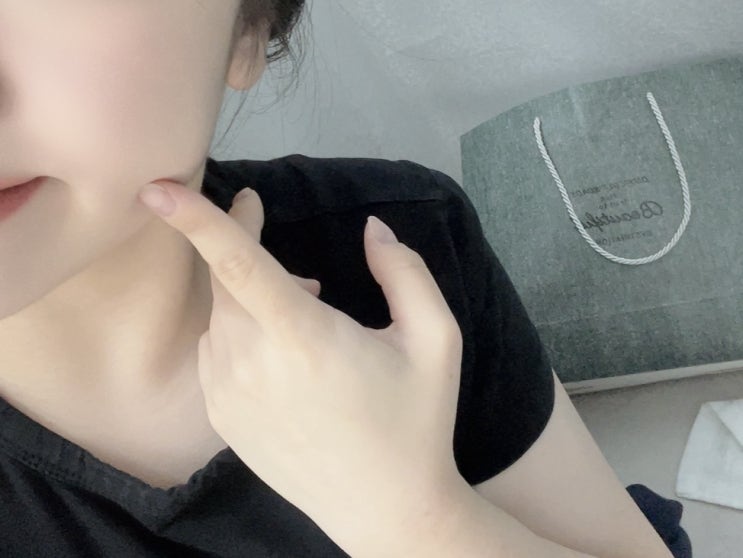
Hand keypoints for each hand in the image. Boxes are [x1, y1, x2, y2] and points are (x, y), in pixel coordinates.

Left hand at [138, 181, 466, 554]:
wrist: (385, 508)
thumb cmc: (416, 421)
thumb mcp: (437, 341)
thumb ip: (406, 273)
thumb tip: (373, 230)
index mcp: (303, 338)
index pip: (238, 265)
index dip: (197, 220)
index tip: (156, 187)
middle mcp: (252, 364)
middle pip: (225, 280)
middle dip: (239, 240)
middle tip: (268, 225)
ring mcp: (228, 396)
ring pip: (220, 316)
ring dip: (250, 295)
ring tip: (303, 311)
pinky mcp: (221, 419)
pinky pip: (216, 351)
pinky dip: (240, 331)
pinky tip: (282, 352)